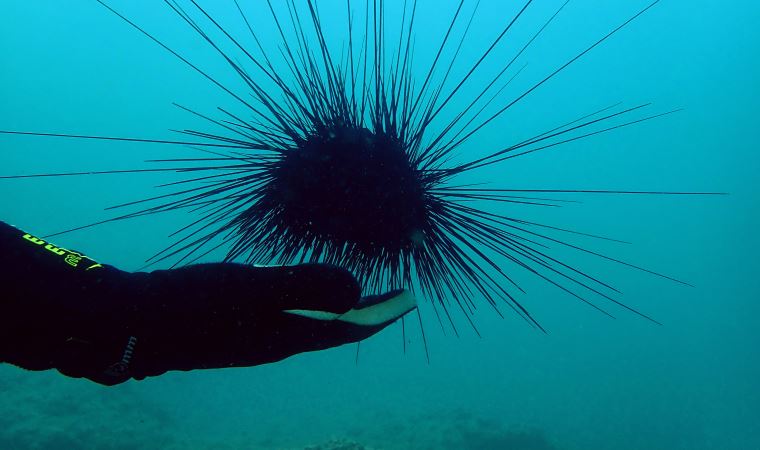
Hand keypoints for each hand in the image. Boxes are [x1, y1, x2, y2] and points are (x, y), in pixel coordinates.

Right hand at [60, 263, 416, 384]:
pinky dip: (309, 306)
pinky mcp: (236, 330)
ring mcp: (255, 339)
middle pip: (335, 330)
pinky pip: (288, 320)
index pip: (349, 329)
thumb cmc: (191, 304)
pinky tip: (301, 293)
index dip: (382, 315)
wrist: (131, 324)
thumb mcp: (251, 289)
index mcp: (286, 336)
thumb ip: (305, 286)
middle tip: (394, 295)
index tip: (409, 298)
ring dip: (341, 311)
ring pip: (312, 326)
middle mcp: (276, 343)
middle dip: (368, 313)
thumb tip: (357, 289)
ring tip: (359, 294)